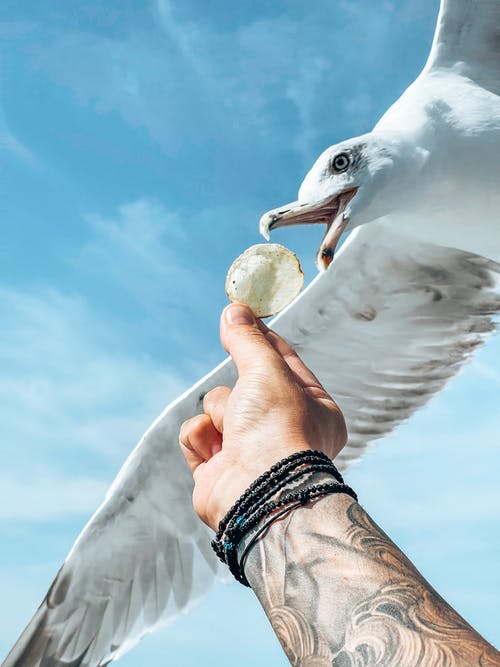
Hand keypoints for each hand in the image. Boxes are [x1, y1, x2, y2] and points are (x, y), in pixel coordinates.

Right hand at [179, 303, 346, 530]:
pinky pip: (197, 434)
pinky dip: (200, 437)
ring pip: (217, 408)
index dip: (263, 338)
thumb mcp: (266, 369)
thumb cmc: (276, 427)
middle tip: (242, 389)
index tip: (243, 316)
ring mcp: (249, 453)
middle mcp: (284, 433)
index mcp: (314, 410)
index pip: (286, 362)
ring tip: (233, 434)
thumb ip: (248, 339)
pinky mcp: (217, 471)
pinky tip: (215, 452)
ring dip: (219, 414)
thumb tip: (234, 310)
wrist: (257, 491)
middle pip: (244, 386)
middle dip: (237, 390)